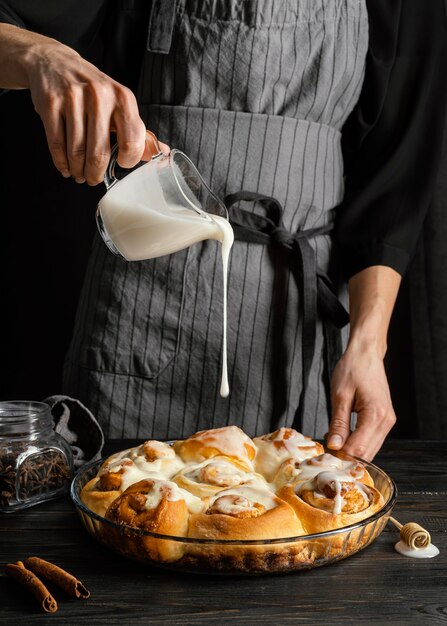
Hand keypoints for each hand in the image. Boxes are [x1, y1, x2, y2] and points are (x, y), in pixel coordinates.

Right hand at [0, 26, 167, 183]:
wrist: (56, 64)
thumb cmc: (93, 91)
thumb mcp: (120, 105)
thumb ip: (138, 132)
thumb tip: (162, 153)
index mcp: (123, 98)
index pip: (131, 143)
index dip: (127, 162)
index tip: (121, 165)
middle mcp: (99, 95)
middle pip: (100, 153)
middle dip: (96, 174)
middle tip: (93, 179)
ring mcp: (73, 98)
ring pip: (77, 152)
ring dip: (77, 170)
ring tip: (79, 174)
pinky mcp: (51, 103)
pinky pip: (56, 144)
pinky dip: (61, 162)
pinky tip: (65, 166)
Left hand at [326, 343, 396, 460]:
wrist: (366, 353)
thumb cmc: (353, 368)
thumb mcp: (340, 395)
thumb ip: (338, 423)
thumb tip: (334, 446)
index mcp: (376, 415)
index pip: (358, 449)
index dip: (340, 456)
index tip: (324, 455)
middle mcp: (386, 421)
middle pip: (366, 454)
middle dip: (346, 456)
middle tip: (325, 450)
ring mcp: (387, 421)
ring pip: (370, 449)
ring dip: (351, 450)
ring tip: (332, 440)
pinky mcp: (385, 419)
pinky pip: (371, 439)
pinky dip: (357, 441)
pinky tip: (342, 435)